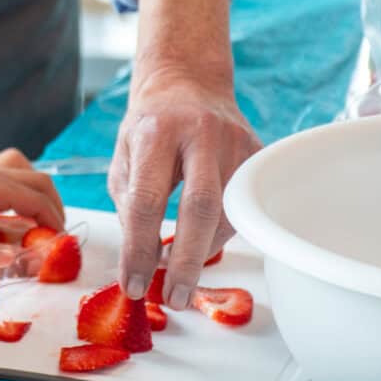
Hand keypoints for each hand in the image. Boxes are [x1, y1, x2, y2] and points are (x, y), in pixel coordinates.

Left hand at [0, 148, 65, 249]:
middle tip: (54, 225)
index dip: (54, 218)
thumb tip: (31, 260)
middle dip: (49, 200)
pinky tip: (1, 223)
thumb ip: (7, 254)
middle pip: (32, 176)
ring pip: (14, 171)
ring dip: (29, 192)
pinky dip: (9, 196)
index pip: (37, 195)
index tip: (61, 237)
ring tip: (34, 220)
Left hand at [110, 0, 261, 311]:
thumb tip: (143, 258)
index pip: (147, 201)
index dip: (139, 249)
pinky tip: (202, 238)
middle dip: (185, 261)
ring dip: (202, 250)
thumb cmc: (148, 127)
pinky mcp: (258, 152)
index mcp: (155, 132)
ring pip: (228, 213)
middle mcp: (199, 133)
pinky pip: (244, 207)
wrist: (187, 83)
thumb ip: (128, 204)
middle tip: (173, 297)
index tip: (132, 285)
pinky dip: (221, 232)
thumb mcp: (122, 157)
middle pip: (200, 208)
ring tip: (180, 267)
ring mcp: (236, 141)